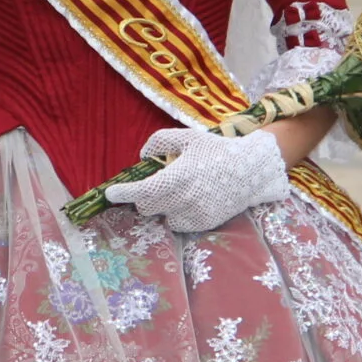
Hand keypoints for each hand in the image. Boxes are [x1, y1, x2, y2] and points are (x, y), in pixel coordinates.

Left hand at [102, 128, 289, 234]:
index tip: (110, 193)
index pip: (142, 191)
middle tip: (154, 184)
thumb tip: (143, 156)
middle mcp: (185, 199)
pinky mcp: (204, 223)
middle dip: (144, 196)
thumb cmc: (216, 150)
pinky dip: (178, 214)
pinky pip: (180, 223)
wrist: (250, 170)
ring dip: (162, 206)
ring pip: (163, 217)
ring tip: (177, 191)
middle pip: (147, 207)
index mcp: (178, 176)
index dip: (122, 193)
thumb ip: (160, 142)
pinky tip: (190, 199)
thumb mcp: (188, 137)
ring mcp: (195, 214)